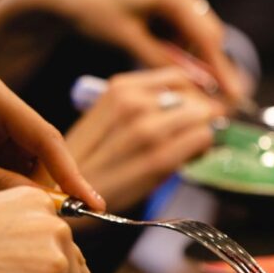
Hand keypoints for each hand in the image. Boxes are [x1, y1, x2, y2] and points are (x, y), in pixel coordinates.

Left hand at [0, 0, 243, 102]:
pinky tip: (156, 54)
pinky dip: (177, 47)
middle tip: (208, 95)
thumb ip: (161, 61)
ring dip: (189, 56)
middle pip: (208, 35)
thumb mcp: (126, 39)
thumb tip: (194, 87)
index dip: (221, 70)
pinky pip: (184, 30)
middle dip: (207, 65)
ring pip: (198, 34)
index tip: (234, 96)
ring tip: (167, 72)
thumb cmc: (91, 11)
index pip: (207, 38)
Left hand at [0, 73, 104, 208]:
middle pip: (41, 148)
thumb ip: (2, 180)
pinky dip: (9, 177)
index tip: (90, 202)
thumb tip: (45, 201)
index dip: (69, 173)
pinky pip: (10, 157)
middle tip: (43, 212)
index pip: (47, 137)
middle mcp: (0, 103)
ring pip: (26, 156)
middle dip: (42, 182)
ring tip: (4, 195)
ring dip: (22, 182)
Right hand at [65, 68, 221, 212]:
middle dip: (204, 116)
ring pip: (204, 117)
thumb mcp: (112, 116)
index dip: (195, 95)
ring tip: (190, 148)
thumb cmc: (93, 159)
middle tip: (196, 135)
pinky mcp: (160, 157)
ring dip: (205, 132)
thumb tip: (194, 102)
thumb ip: (146, 103)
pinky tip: (188, 160)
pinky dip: (203, 149)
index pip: (180, 78)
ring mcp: (147, 129)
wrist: (68, 195)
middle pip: (196, 98)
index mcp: (121, 88)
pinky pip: (203, 139)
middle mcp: (134, 102)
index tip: (195, 111)